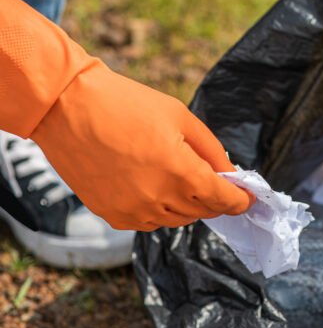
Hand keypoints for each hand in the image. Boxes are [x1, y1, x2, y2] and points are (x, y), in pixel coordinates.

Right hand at [31, 63, 253, 230]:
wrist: (68, 107)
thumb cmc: (127, 104)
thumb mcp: (180, 117)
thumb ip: (211, 150)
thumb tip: (230, 174)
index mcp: (181, 173)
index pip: (223, 200)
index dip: (240, 201)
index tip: (248, 199)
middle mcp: (159, 199)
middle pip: (203, 211)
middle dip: (216, 199)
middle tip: (218, 183)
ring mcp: (133, 211)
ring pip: (177, 220)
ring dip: (189, 204)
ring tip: (183, 179)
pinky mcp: (112, 215)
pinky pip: (149, 222)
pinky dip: (161, 209)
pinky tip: (156, 187)